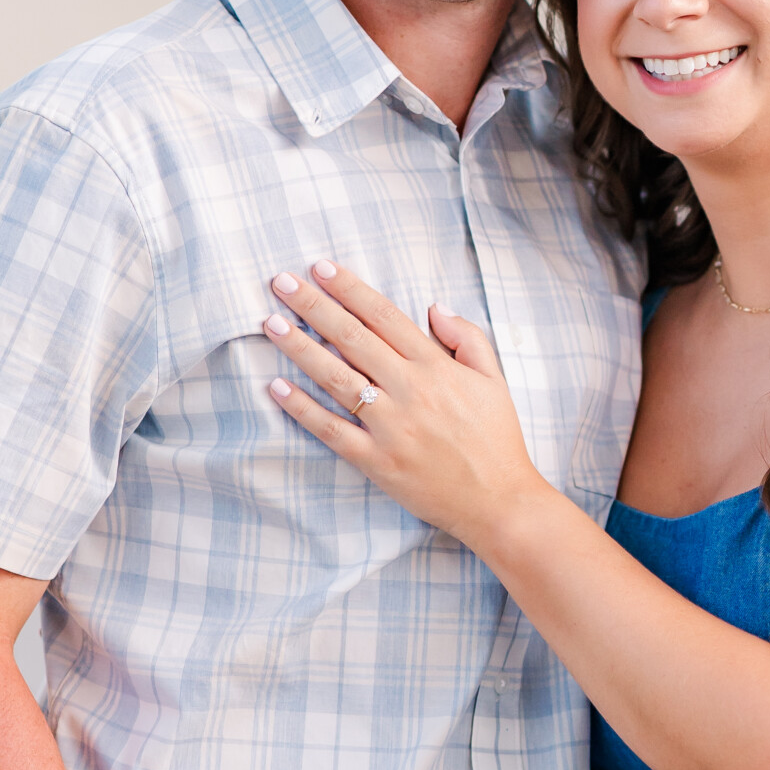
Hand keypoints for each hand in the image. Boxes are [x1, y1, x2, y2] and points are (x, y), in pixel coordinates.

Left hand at [262, 261, 547, 547]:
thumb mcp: (494, 380)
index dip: (349, 288)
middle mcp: (410, 390)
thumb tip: (434, 308)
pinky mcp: (377, 461)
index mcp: (436, 367)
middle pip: (352, 337)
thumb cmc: (497, 440)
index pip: (384, 315)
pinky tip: (277, 388)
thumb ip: (467, 338)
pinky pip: (332, 430)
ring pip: (336, 378)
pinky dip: (303, 409)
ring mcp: (390, 427)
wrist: (499, 502)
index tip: (321, 268)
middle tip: (281, 282)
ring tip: (271, 323)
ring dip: (299, 348)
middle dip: (314, 306)